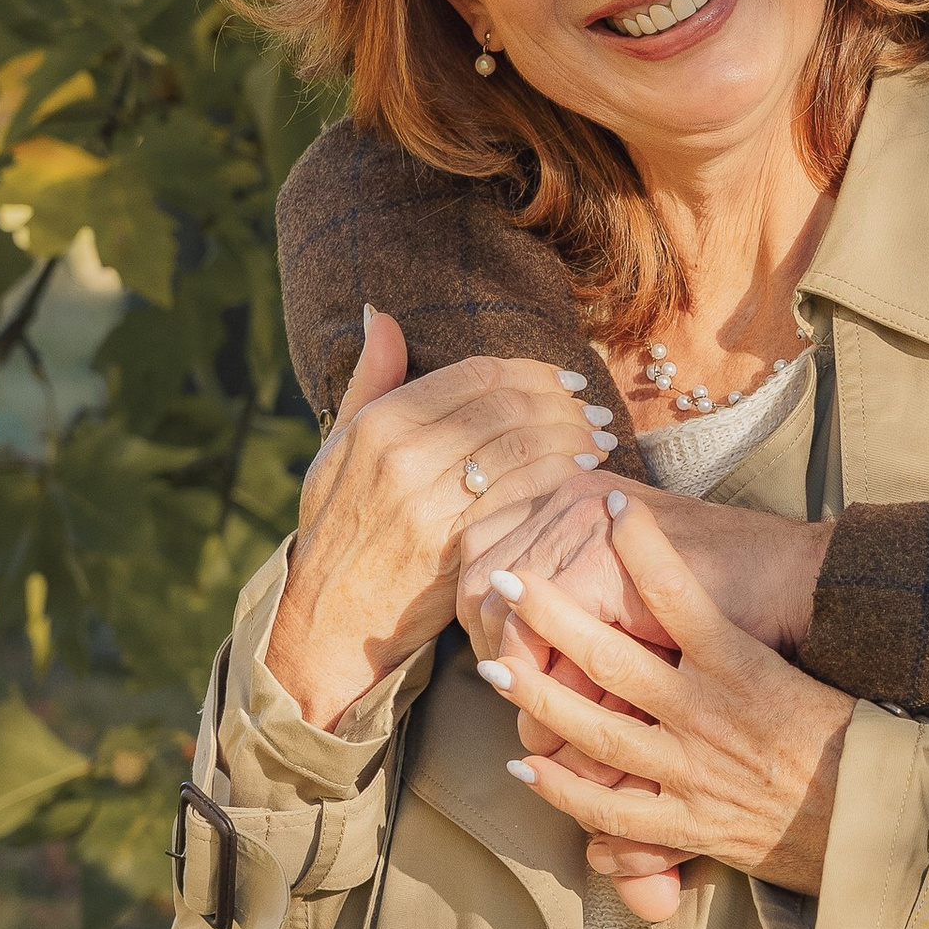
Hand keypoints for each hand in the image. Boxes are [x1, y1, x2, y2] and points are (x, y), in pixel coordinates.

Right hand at [264, 311, 617, 733]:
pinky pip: (523, 498)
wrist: (330, 613)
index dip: (531, 372)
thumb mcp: (337, 447)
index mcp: (379, 423)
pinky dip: (560, 480)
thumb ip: (369, 381)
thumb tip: (382, 315)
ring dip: (571, 438)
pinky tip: (582, 477)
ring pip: (522, 449)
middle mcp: (403, 456)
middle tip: (592, 410)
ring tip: (598, 439)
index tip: (563, 380)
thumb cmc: (340, 524)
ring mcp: (429, 504)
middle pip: (507, 407)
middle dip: (561, 403)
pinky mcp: (454, 546)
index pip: (476, 376)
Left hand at [493, 503, 852, 894]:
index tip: (604, 505)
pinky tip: (526, 763)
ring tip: (495, 668)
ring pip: (595, 732)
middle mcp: (707, 712)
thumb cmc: (842, 734)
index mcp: (739, 664)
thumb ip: (733, 635)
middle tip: (505, 582)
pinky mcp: (688, 822)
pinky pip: (611, 810)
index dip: (637, 545)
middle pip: (611, 657)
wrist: (872, 816)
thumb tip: (692, 590)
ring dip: (538, 698)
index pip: (679, 590)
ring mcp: (692, 770)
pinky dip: (563, 790)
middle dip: (551, 617)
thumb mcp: (792, 667)